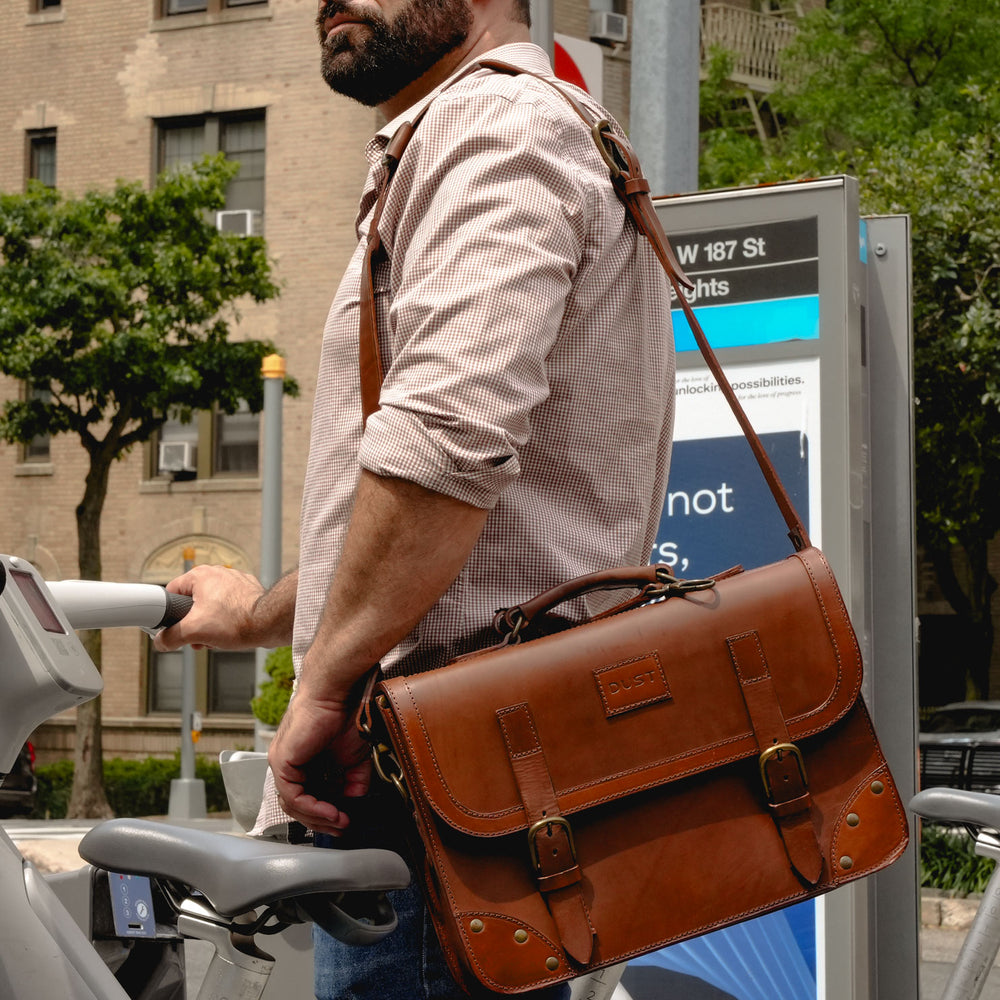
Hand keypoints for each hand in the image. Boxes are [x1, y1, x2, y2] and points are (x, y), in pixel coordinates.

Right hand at [153, 565, 264, 651]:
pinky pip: (229, 608)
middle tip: (198, 638)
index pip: (172, 592)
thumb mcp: (193, 632)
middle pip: (193, 602)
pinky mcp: (248, 592)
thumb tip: (161, 642)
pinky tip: (230, 634)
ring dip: (209, 626)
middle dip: (194, 625)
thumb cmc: (236, 621)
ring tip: (216, 638)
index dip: (169, 613)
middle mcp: (218, 574)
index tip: (173, 627)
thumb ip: (170, 636)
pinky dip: (226, 622)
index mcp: (201, 575)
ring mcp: (235, 582)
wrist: (270, 623)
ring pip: (211, 607)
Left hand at [268, 688, 371, 834]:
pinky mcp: (281, 761)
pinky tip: (331, 810)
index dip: (326, 815)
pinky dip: (312, 807)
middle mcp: (290, 765)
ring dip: (318, 817)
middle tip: (342, 828)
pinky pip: (292, 796)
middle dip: (322, 822)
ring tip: (339, 820)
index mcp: (305, 764)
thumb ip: (353, 782)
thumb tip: (354, 804)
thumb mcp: (354, 759)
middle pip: (298, 807)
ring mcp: (282, 764)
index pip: (308, 799)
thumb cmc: (345, 716)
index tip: (345, 822)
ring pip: (293, 805)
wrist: (339, 695)